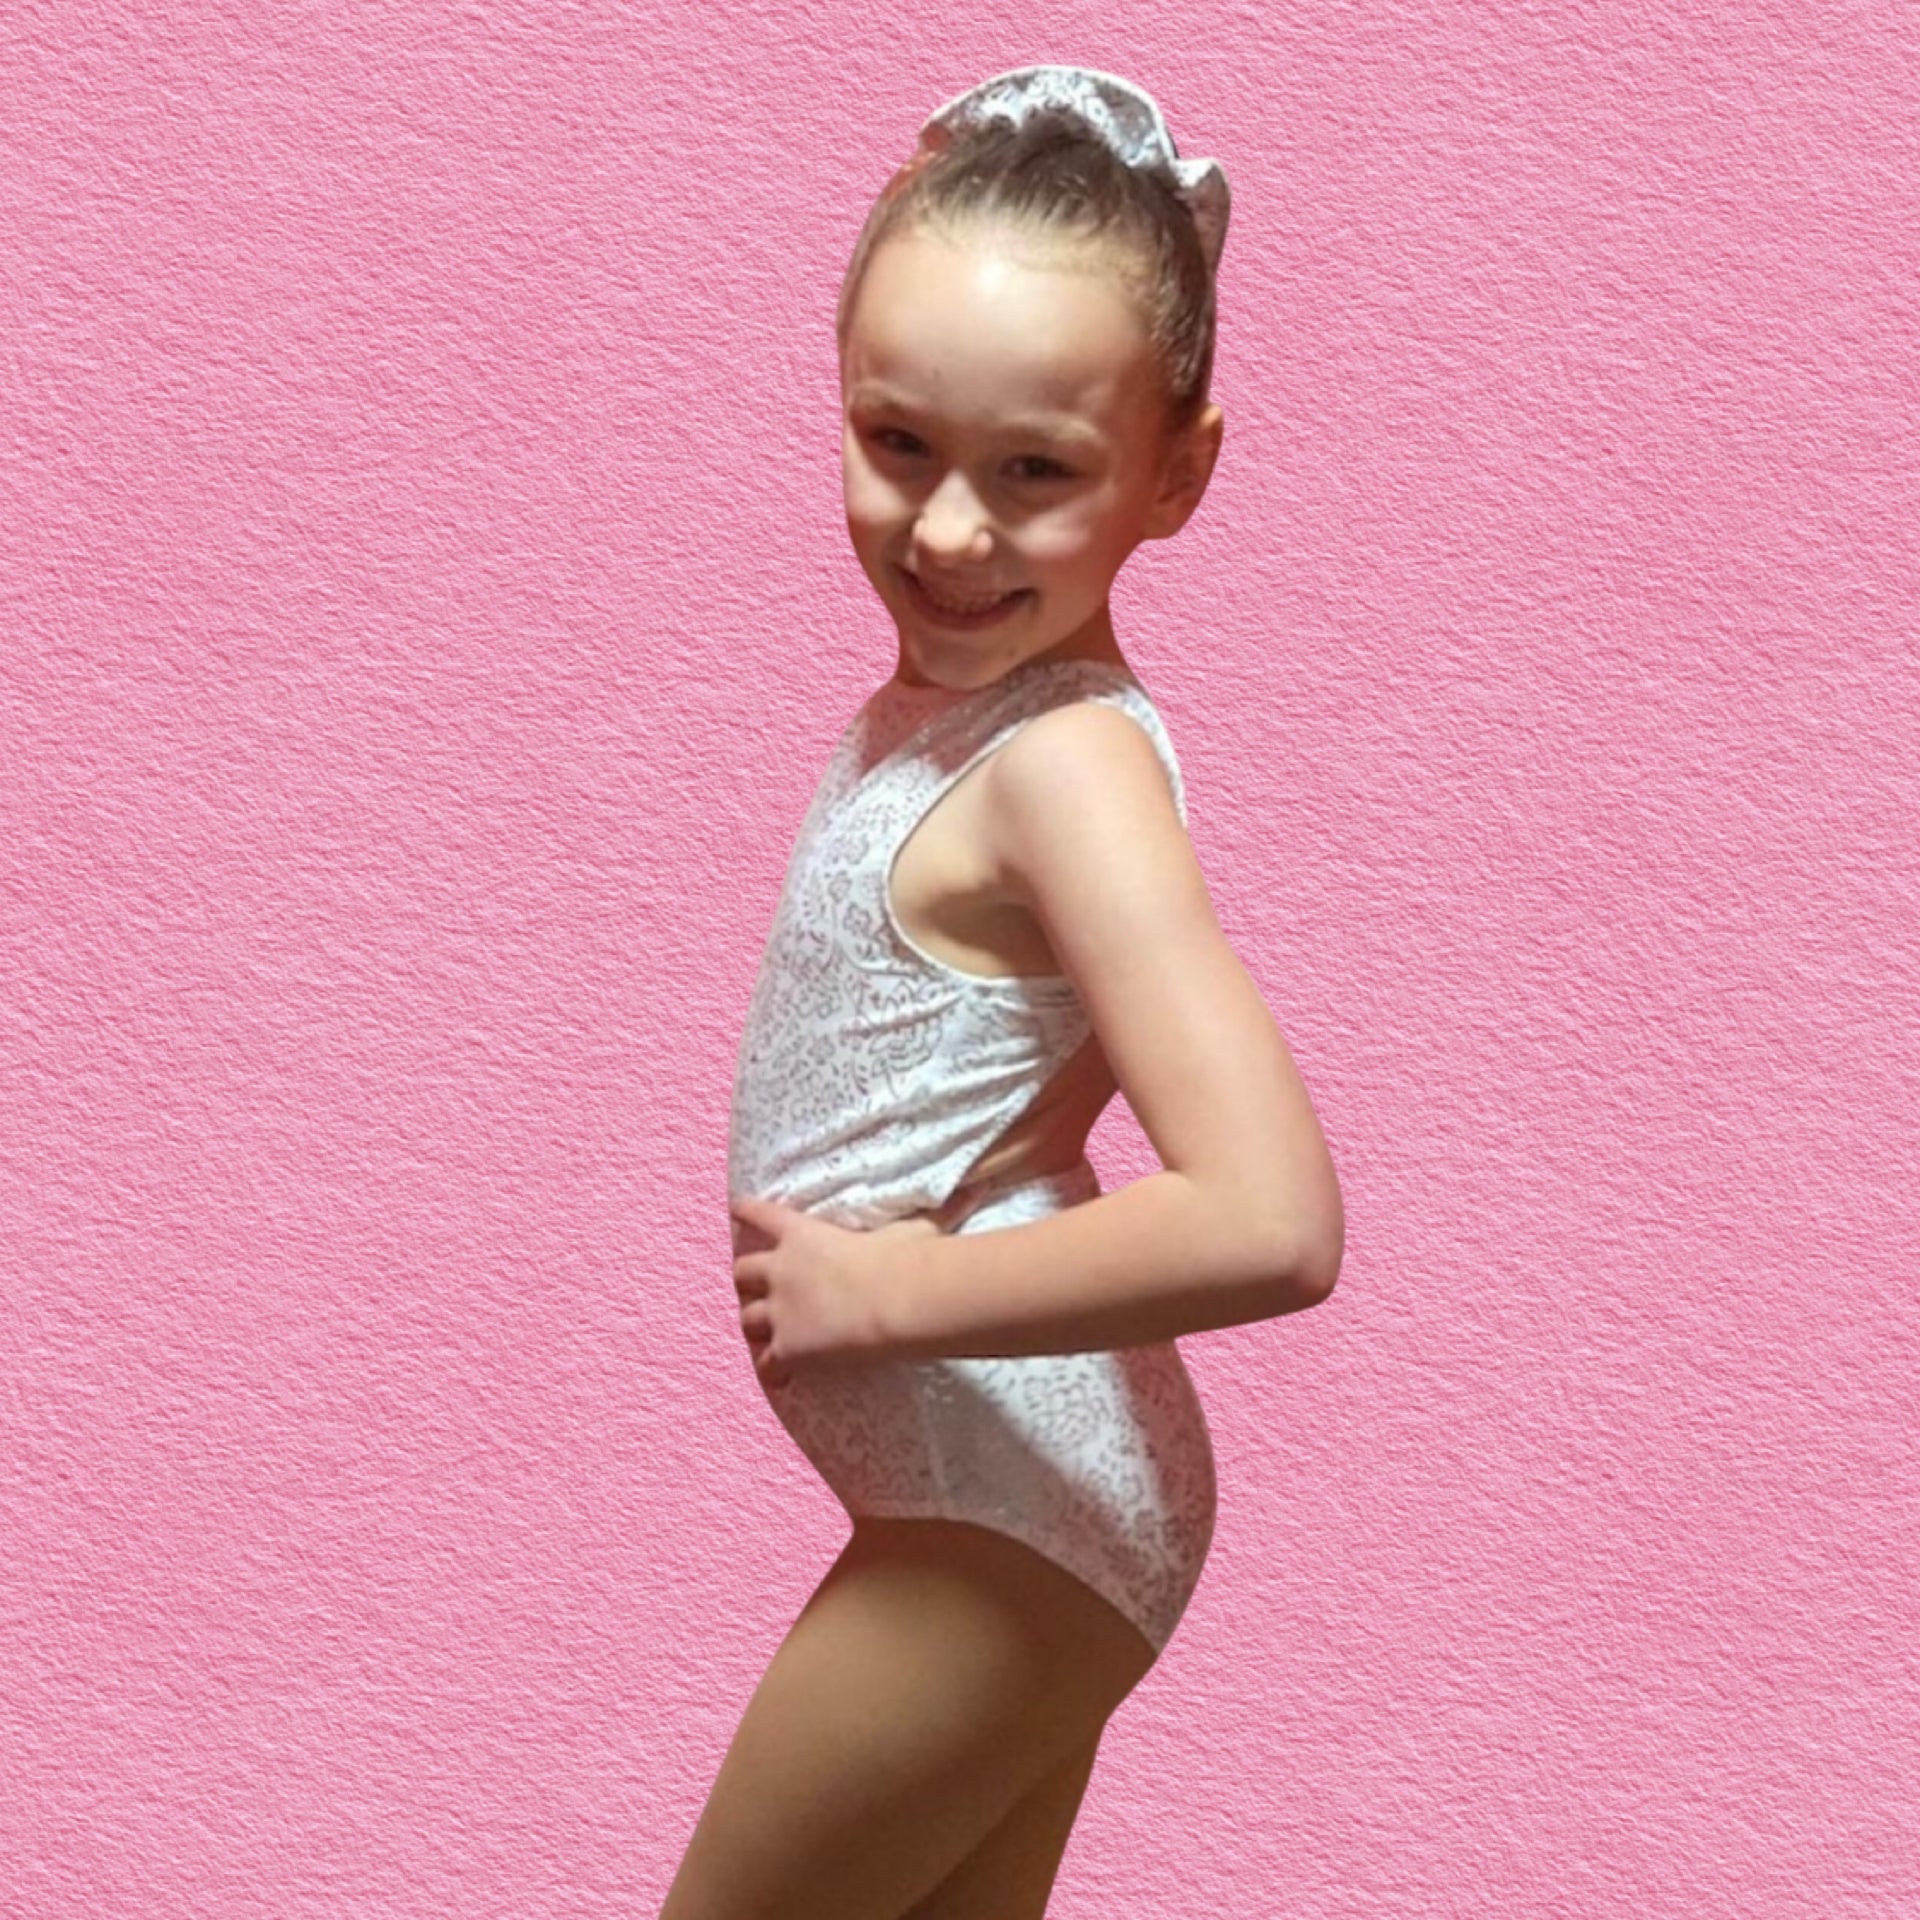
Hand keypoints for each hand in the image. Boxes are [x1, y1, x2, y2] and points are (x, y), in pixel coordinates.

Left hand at [729, 1196, 945, 1388]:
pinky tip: (779, 1376)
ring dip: (753, 1325)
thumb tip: (976, 1191)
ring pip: (745, 1319)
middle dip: (745, 1279)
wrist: (893, 1302)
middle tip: (752, 1286)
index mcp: (804, 1234)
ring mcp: (780, 1312)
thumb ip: (931, 1213)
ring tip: (761, 1334)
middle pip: (741, 1271)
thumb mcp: (914, 1228)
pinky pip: (765, 1364)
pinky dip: (770, 1369)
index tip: (737, 1209)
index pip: (763, 1215)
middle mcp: (782, 1271)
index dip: (748, 1212)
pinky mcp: (787, 1349)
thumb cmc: (904, 1260)